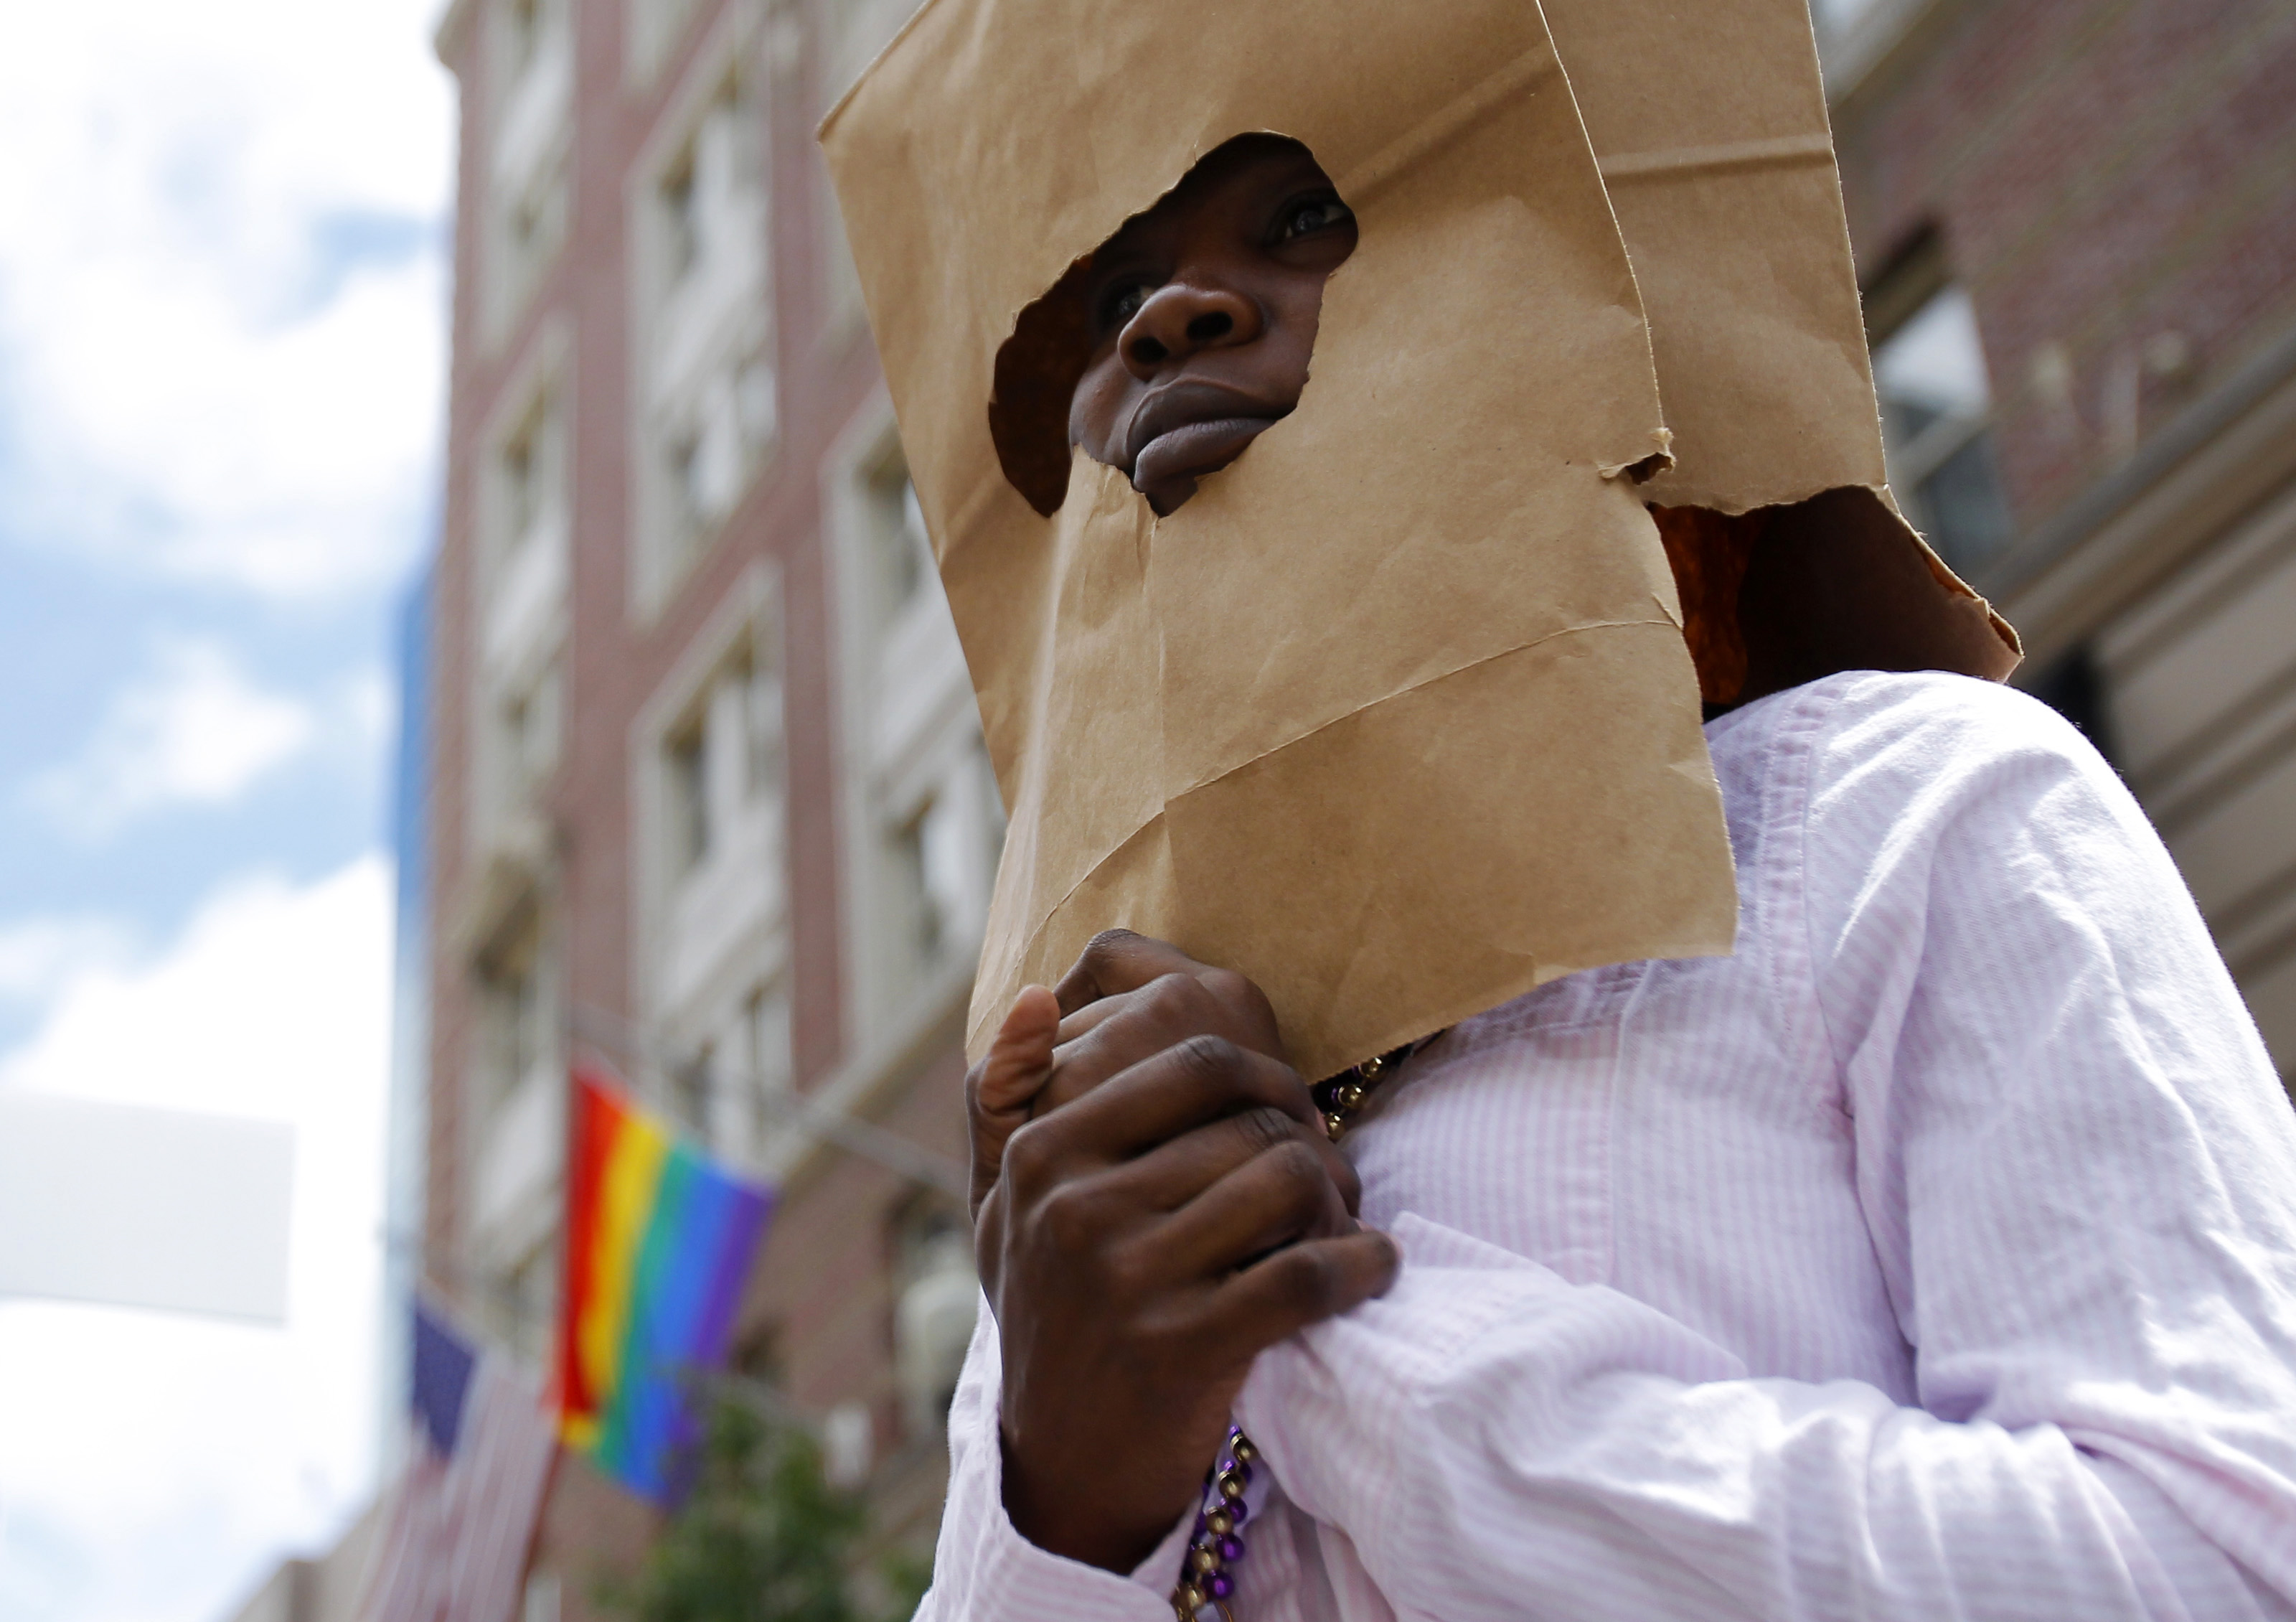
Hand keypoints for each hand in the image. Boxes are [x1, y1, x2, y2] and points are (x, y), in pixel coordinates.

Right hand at [966, 932, 1399, 1571]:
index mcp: (1042, 1151)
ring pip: (1288, 1181)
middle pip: (1251, 1116)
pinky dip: (1360, 1266)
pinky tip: (1369, 1268)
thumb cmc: (1050, 1309)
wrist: (1064, 1468)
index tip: (1285, 1112)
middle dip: (1309, 1134)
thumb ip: (1008, 1093)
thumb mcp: (1004, 1202)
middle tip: (1326, 1169)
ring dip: (1339, 1202)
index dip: (1268, 1075)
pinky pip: (1307, 1276)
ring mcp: (1127, 1280)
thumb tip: (1041, 993)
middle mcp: (1075, 1208)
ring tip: (1338, 1224)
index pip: (1193, 1058)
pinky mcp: (1183, 1351)